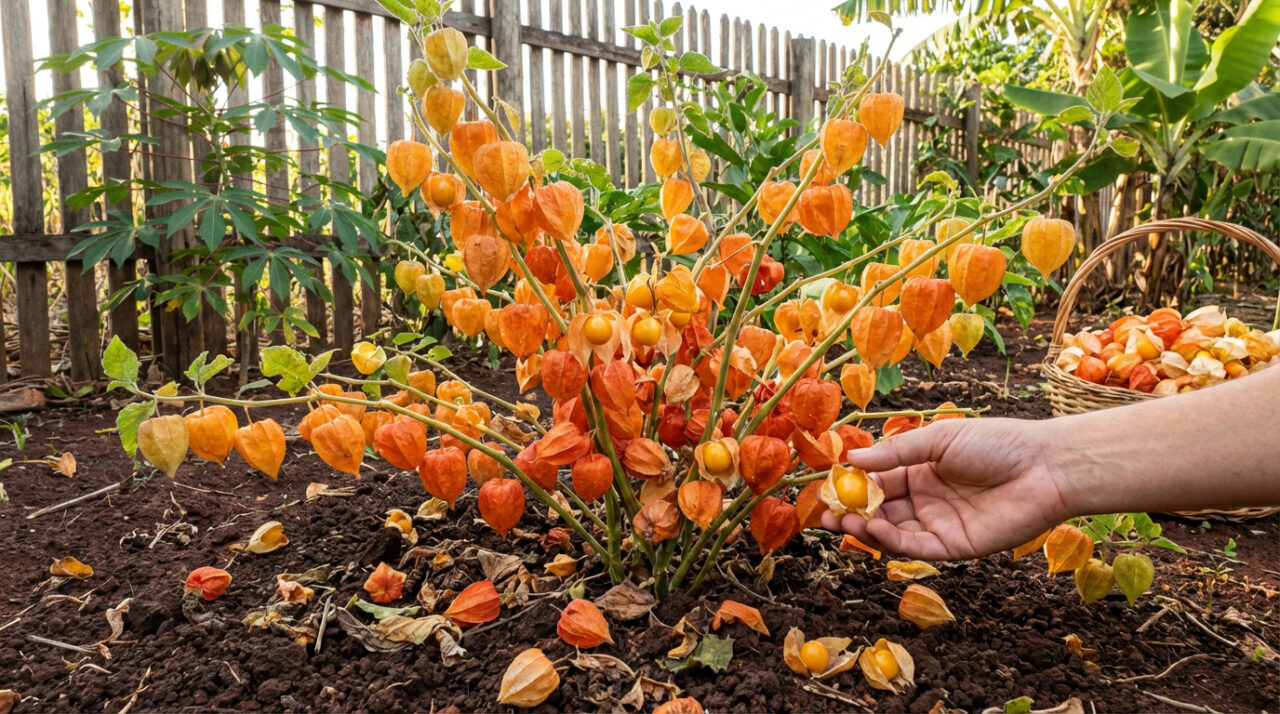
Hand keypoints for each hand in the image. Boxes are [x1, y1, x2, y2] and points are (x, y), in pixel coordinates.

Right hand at [820, 418, 1071, 559]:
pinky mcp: (954, 547)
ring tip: (842, 522)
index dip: (852, 486)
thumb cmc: (996, 443)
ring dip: (865, 529)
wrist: (1045, 468)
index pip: (878, 481)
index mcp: (922, 469)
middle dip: (851, 513)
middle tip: (823, 515)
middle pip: (880, 510)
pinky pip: (915, 547)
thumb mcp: (938, 439)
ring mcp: (939, 524)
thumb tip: (850, 459)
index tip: (826, 488)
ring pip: (892, 532)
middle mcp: (927, 499)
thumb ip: (895, 453)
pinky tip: (873, 529)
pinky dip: (890, 542)